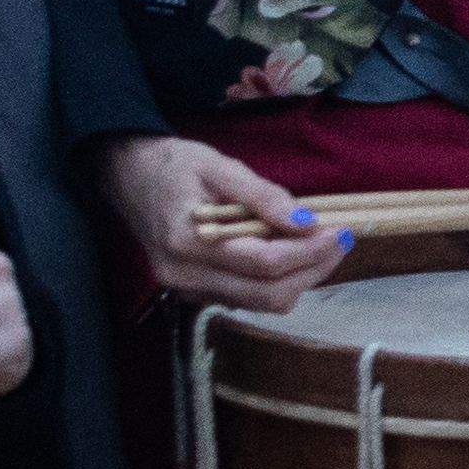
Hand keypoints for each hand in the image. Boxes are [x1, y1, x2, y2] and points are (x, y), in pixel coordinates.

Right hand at [102, 132, 349, 311]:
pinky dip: (276, 281)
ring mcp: (187, 290)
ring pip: (261, 303)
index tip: (340, 231)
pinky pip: (246, 298)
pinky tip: (291, 253)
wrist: (127, 177)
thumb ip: (262, 195)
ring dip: (300, 278)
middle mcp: (185, 276)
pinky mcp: (193, 294)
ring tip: (322, 245)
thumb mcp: (218, 165)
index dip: (309, 252)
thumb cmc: (172, 166)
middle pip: (267, 295)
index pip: (263, 263)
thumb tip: (306, 221)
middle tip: (341, 241)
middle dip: (313, 270)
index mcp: (187, 241)